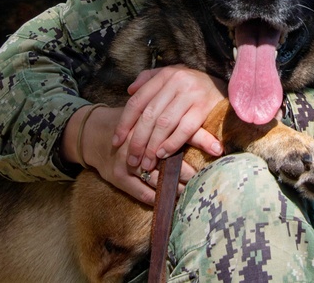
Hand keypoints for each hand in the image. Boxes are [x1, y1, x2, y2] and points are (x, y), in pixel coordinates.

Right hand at [63, 104, 199, 204]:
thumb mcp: (149, 113)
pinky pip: (140, 192)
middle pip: (168, 157)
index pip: (180, 128)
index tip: (219, 149)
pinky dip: (156, 197)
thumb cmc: (130, 124)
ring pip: (156, 177)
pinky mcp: (118, 176)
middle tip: (205, 177)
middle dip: (188, 169)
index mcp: (149, 120)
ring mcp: (126, 160)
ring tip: (190, 190)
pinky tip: (170, 200)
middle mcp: (137, 139)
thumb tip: (208, 117)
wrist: (94, 133)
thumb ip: (175, 115)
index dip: (201, 139)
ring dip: (175, 186)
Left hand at [113, 65, 225, 172]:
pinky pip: (184, 129)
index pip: (138, 101)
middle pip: (150, 115)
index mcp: (165, 75)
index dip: (125, 123)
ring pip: (164, 123)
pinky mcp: (204, 107)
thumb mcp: (171, 77)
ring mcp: (191, 94)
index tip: (116, 142)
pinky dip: (172, 143)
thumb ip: (149, 79)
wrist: (224, 87)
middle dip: (138, 140)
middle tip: (131, 160)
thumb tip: (129, 90)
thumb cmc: (192, 86)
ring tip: (146, 163)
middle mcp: (177, 81)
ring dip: (153, 146)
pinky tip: (164, 155)